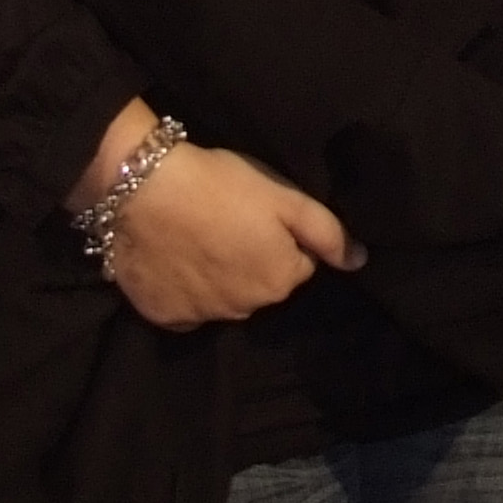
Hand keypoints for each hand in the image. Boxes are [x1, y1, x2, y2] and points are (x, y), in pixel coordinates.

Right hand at [74, 105, 363, 332]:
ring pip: (225, 297)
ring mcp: (202, 316)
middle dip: (252, 260)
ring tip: (198, 237)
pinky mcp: (164, 317)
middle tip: (227, 222)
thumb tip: (360, 261)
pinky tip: (175, 260)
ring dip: (219, 276)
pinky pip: (185, 309)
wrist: (143, 190)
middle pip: (261, 285)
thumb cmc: (220, 186)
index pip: (296, 265)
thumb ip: (328, 233)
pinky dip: (184, 290)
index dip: (280, 237)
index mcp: (279, 280)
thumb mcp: (286, 197)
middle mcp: (246, 309)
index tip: (257, 215)